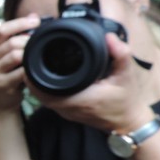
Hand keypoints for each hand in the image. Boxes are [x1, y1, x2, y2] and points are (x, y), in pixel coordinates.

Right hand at [0, 14, 39, 112]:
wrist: (2, 101)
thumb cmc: (10, 75)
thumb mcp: (10, 56)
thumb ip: (19, 37)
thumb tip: (34, 16)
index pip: (2, 30)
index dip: (20, 23)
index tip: (36, 21)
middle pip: (11, 43)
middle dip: (28, 41)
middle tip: (39, 44)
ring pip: (15, 56)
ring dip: (29, 55)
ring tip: (36, 56)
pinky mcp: (1, 84)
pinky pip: (20, 73)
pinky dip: (30, 69)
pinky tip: (35, 69)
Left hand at [29, 33, 153, 132]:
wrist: (128, 122)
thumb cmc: (127, 100)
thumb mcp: (127, 75)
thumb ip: (120, 55)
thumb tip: (110, 37)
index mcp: (79, 99)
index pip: (45, 91)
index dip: (34, 77)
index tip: (31, 61)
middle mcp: (68, 108)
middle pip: (39, 94)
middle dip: (33, 77)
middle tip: (30, 59)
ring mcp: (66, 113)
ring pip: (43, 98)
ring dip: (38, 84)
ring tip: (36, 65)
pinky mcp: (68, 113)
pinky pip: (50, 101)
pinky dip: (45, 90)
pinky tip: (48, 77)